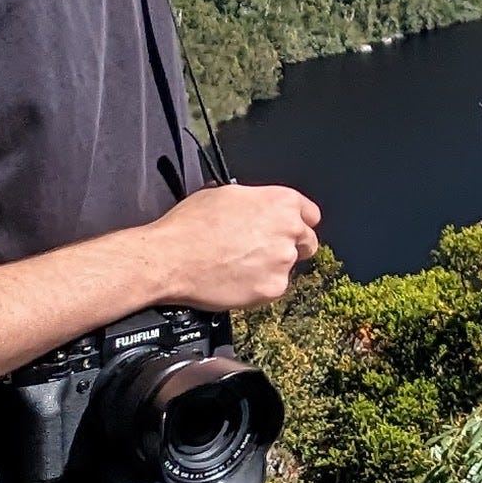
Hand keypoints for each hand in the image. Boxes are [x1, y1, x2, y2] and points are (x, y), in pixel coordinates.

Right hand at [143, 181, 320, 311]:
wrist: (171, 258)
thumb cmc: (190, 225)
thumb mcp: (226, 194)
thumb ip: (255, 201)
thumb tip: (257, 208)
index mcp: (281, 202)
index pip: (310, 214)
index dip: (298, 223)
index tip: (290, 230)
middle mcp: (289, 229)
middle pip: (306, 242)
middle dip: (290, 246)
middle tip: (263, 252)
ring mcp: (283, 261)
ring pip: (288, 267)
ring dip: (271, 267)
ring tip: (240, 266)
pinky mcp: (273, 288)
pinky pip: (274, 288)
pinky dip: (260, 287)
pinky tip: (237, 280)